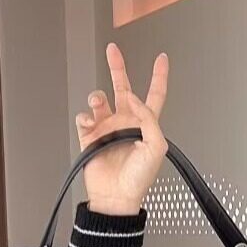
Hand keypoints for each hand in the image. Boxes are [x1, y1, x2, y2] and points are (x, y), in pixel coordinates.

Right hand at [74, 42, 168, 214]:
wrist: (116, 196)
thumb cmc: (139, 178)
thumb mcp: (156, 147)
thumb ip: (148, 118)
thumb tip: (132, 97)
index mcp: (145, 125)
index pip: (155, 96)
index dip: (159, 77)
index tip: (161, 59)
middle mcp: (126, 123)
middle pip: (123, 88)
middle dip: (117, 68)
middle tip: (113, 50)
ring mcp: (107, 128)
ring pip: (100, 99)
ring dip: (98, 97)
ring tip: (98, 104)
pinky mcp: (90, 135)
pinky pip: (84, 116)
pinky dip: (85, 115)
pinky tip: (90, 121)